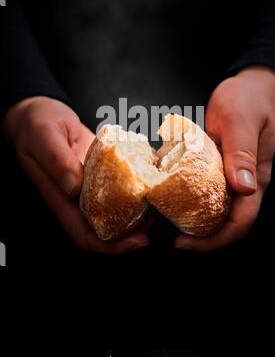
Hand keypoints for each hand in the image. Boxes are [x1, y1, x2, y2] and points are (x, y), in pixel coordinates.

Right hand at [3, 96, 149, 253]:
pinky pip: (120, 184)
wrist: (39, 110)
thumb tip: (74, 187)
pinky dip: (136, 185)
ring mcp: (90, 185)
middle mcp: (77, 197)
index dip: (110, 246)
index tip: (137, 241)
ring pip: (116, 209)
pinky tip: (152, 176)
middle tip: (155, 219)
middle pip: (106, 229)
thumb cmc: (35, 123)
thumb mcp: (44, 136)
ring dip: (138, 211)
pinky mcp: (101, 170)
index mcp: (60, 198)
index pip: (84, 235)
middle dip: (133, 232)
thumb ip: (57, 160)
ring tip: (157, 199)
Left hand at [176, 66, 274, 251]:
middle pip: (227, 223)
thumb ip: (242, 154)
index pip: (240, 222)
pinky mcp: (217, 167)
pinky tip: (167, 195)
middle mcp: (243, 183)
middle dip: (202, 238)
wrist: (250, 86)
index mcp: (255, 179)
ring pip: (215, 210)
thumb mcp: (241, 123)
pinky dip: (188, 197)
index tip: (186, 244)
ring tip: (167, 222)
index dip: (216, 240)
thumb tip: (244, 188)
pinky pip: (204, 190)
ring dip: (194, 222)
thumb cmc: (249, 100)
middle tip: (174, 240)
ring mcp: (230, 176)